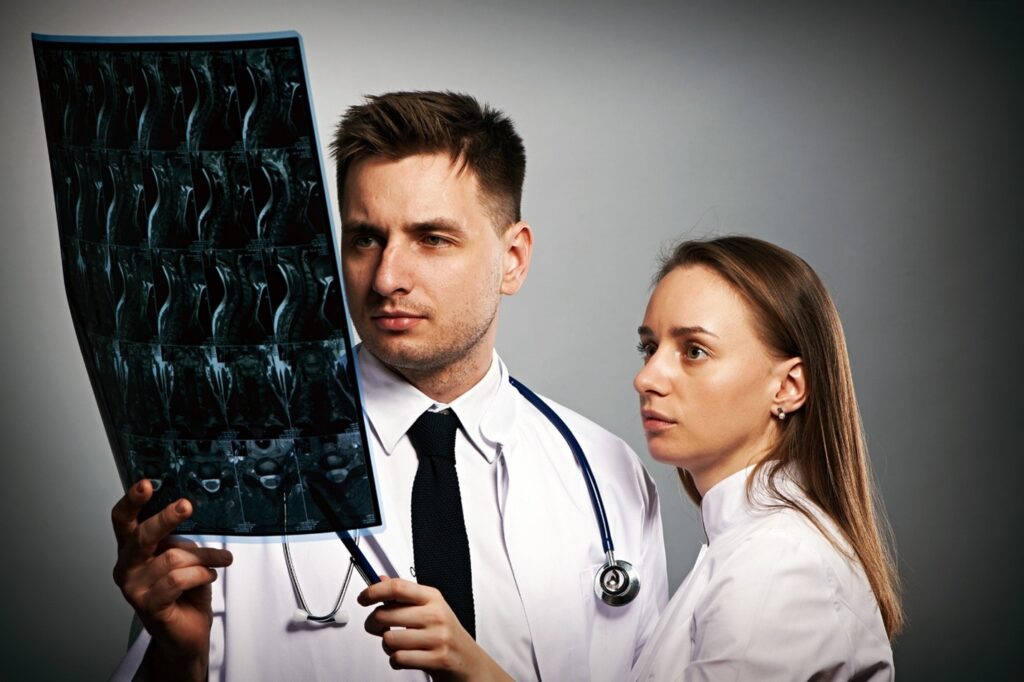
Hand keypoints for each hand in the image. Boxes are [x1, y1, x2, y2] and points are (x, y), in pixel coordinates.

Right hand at [111, 479, 232, 680]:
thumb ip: (179, 537)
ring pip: (173, 557)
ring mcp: (133, 588)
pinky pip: (178, 579)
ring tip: (219, 559)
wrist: (187, 632)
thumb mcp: (185, 555)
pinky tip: (210, 576)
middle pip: (143, 535)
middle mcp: (127, 566)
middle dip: (166, 518)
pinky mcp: (147, 606)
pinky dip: (201, 574)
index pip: (123, 520)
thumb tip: (189, 512)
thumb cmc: (185, 590)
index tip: (146, 483)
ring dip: (204, 556)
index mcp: (132, 549)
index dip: (132, 501)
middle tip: (187, 505)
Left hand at [358, 577, 512, 681]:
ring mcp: (437, 637)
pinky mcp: (436, 659)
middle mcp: (435, 615)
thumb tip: (379, 579)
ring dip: (387, 646)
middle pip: (386, 614)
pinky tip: (405, 657)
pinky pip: (398, 658)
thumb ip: (404, 595)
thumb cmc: (445, 634)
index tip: (363, 598)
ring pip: (389, 639)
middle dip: (373, 624)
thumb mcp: (430, 608)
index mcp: (432, 597)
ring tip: (398, 645)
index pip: (397, 587)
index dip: (374, 591)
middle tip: (376, 627)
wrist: (469, 662)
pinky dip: (396, 661)